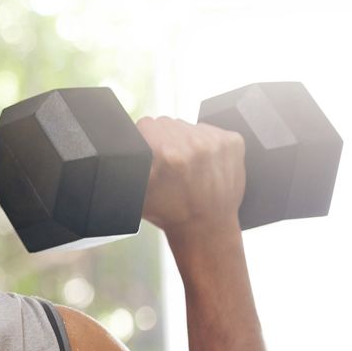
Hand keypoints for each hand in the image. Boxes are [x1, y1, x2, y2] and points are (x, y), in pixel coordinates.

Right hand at [137, 116, 246, 235]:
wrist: (206, 227)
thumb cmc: (170, 212)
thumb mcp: (136, 191)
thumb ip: (126, 164)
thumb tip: (118, 142)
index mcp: (167, 153)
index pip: (146, 124)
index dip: (144, 139)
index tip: (149, 153)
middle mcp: (193, 144)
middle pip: (166, 122)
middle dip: (164, 139)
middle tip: (169, 164)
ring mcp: (216, 141)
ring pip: (187, 125)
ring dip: (184, 140)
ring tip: (187, 165)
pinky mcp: (233, 141)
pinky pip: (209, 129)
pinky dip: (204, 142)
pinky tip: (203, 163)